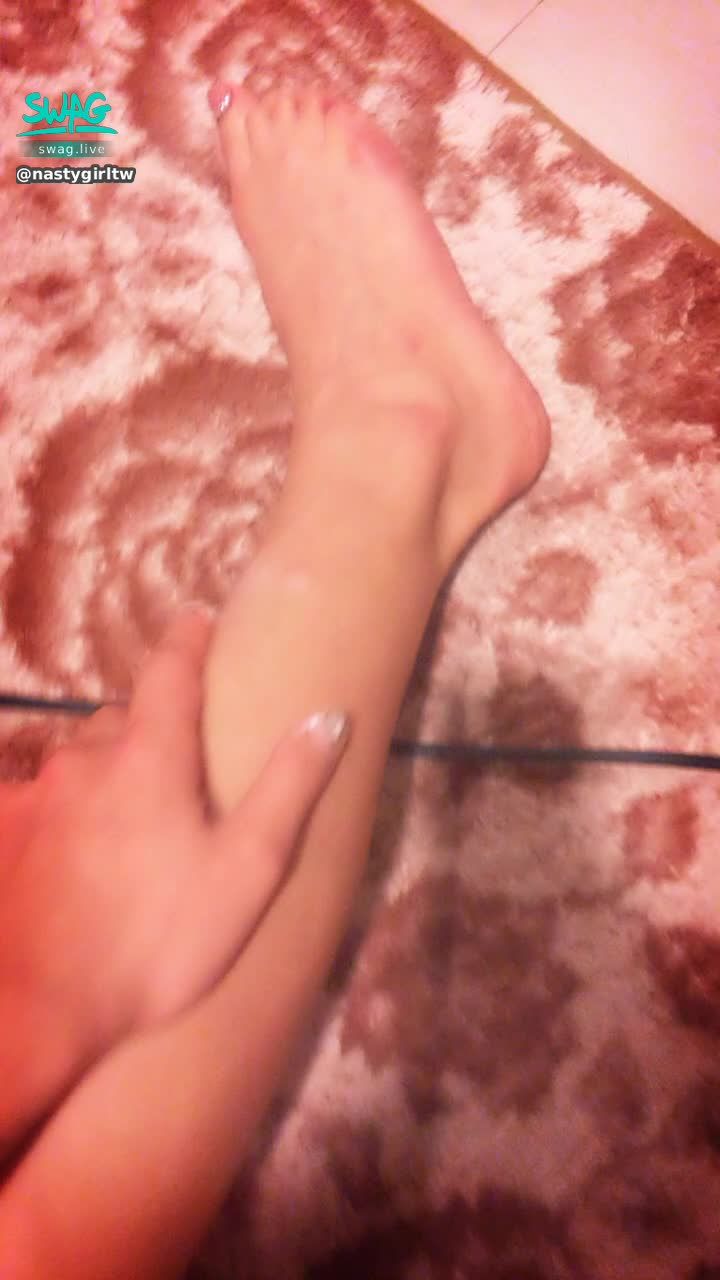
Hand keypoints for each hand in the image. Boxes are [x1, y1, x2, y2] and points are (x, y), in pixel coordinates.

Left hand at [0, 606, 349, 1150]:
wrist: (40, 1011)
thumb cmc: (158, 941)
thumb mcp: (247, 870)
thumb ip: (289, 786)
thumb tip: (328, 716)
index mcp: (150, 756)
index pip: (170, 670)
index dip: (188, 640)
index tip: (201, 619)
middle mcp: (86, 759)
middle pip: (124, 720)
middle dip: (152, 729)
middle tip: (181, 770)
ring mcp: (37, 795)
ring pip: (81, 760)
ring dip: (108, 772)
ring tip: (132, 823)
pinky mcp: (6, 832)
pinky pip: (44, 800)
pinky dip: (67, 811)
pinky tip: (78, 855)